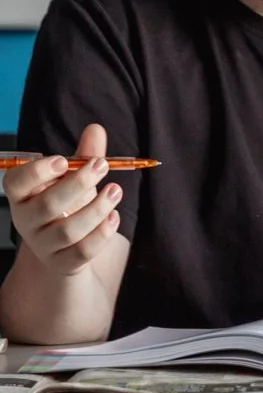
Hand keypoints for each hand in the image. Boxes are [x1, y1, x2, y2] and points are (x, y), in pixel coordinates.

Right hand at [2, 125, 121, 277]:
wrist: (65, 247)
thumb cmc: (67, 202)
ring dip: (96, 208)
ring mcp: (44, 245)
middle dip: (78, 183)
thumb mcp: (73, 178)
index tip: (64, 160)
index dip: (36, 172)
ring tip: (116, 190)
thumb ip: (84, 155)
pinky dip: (102, 233)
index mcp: (24, 195)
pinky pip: (82, 252)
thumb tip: (95, 129)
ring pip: (67, 231)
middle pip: (47, 205)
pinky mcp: (63, 263)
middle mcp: (28, 221)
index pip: (15, 183)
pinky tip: (114, 216)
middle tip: (102, 165)